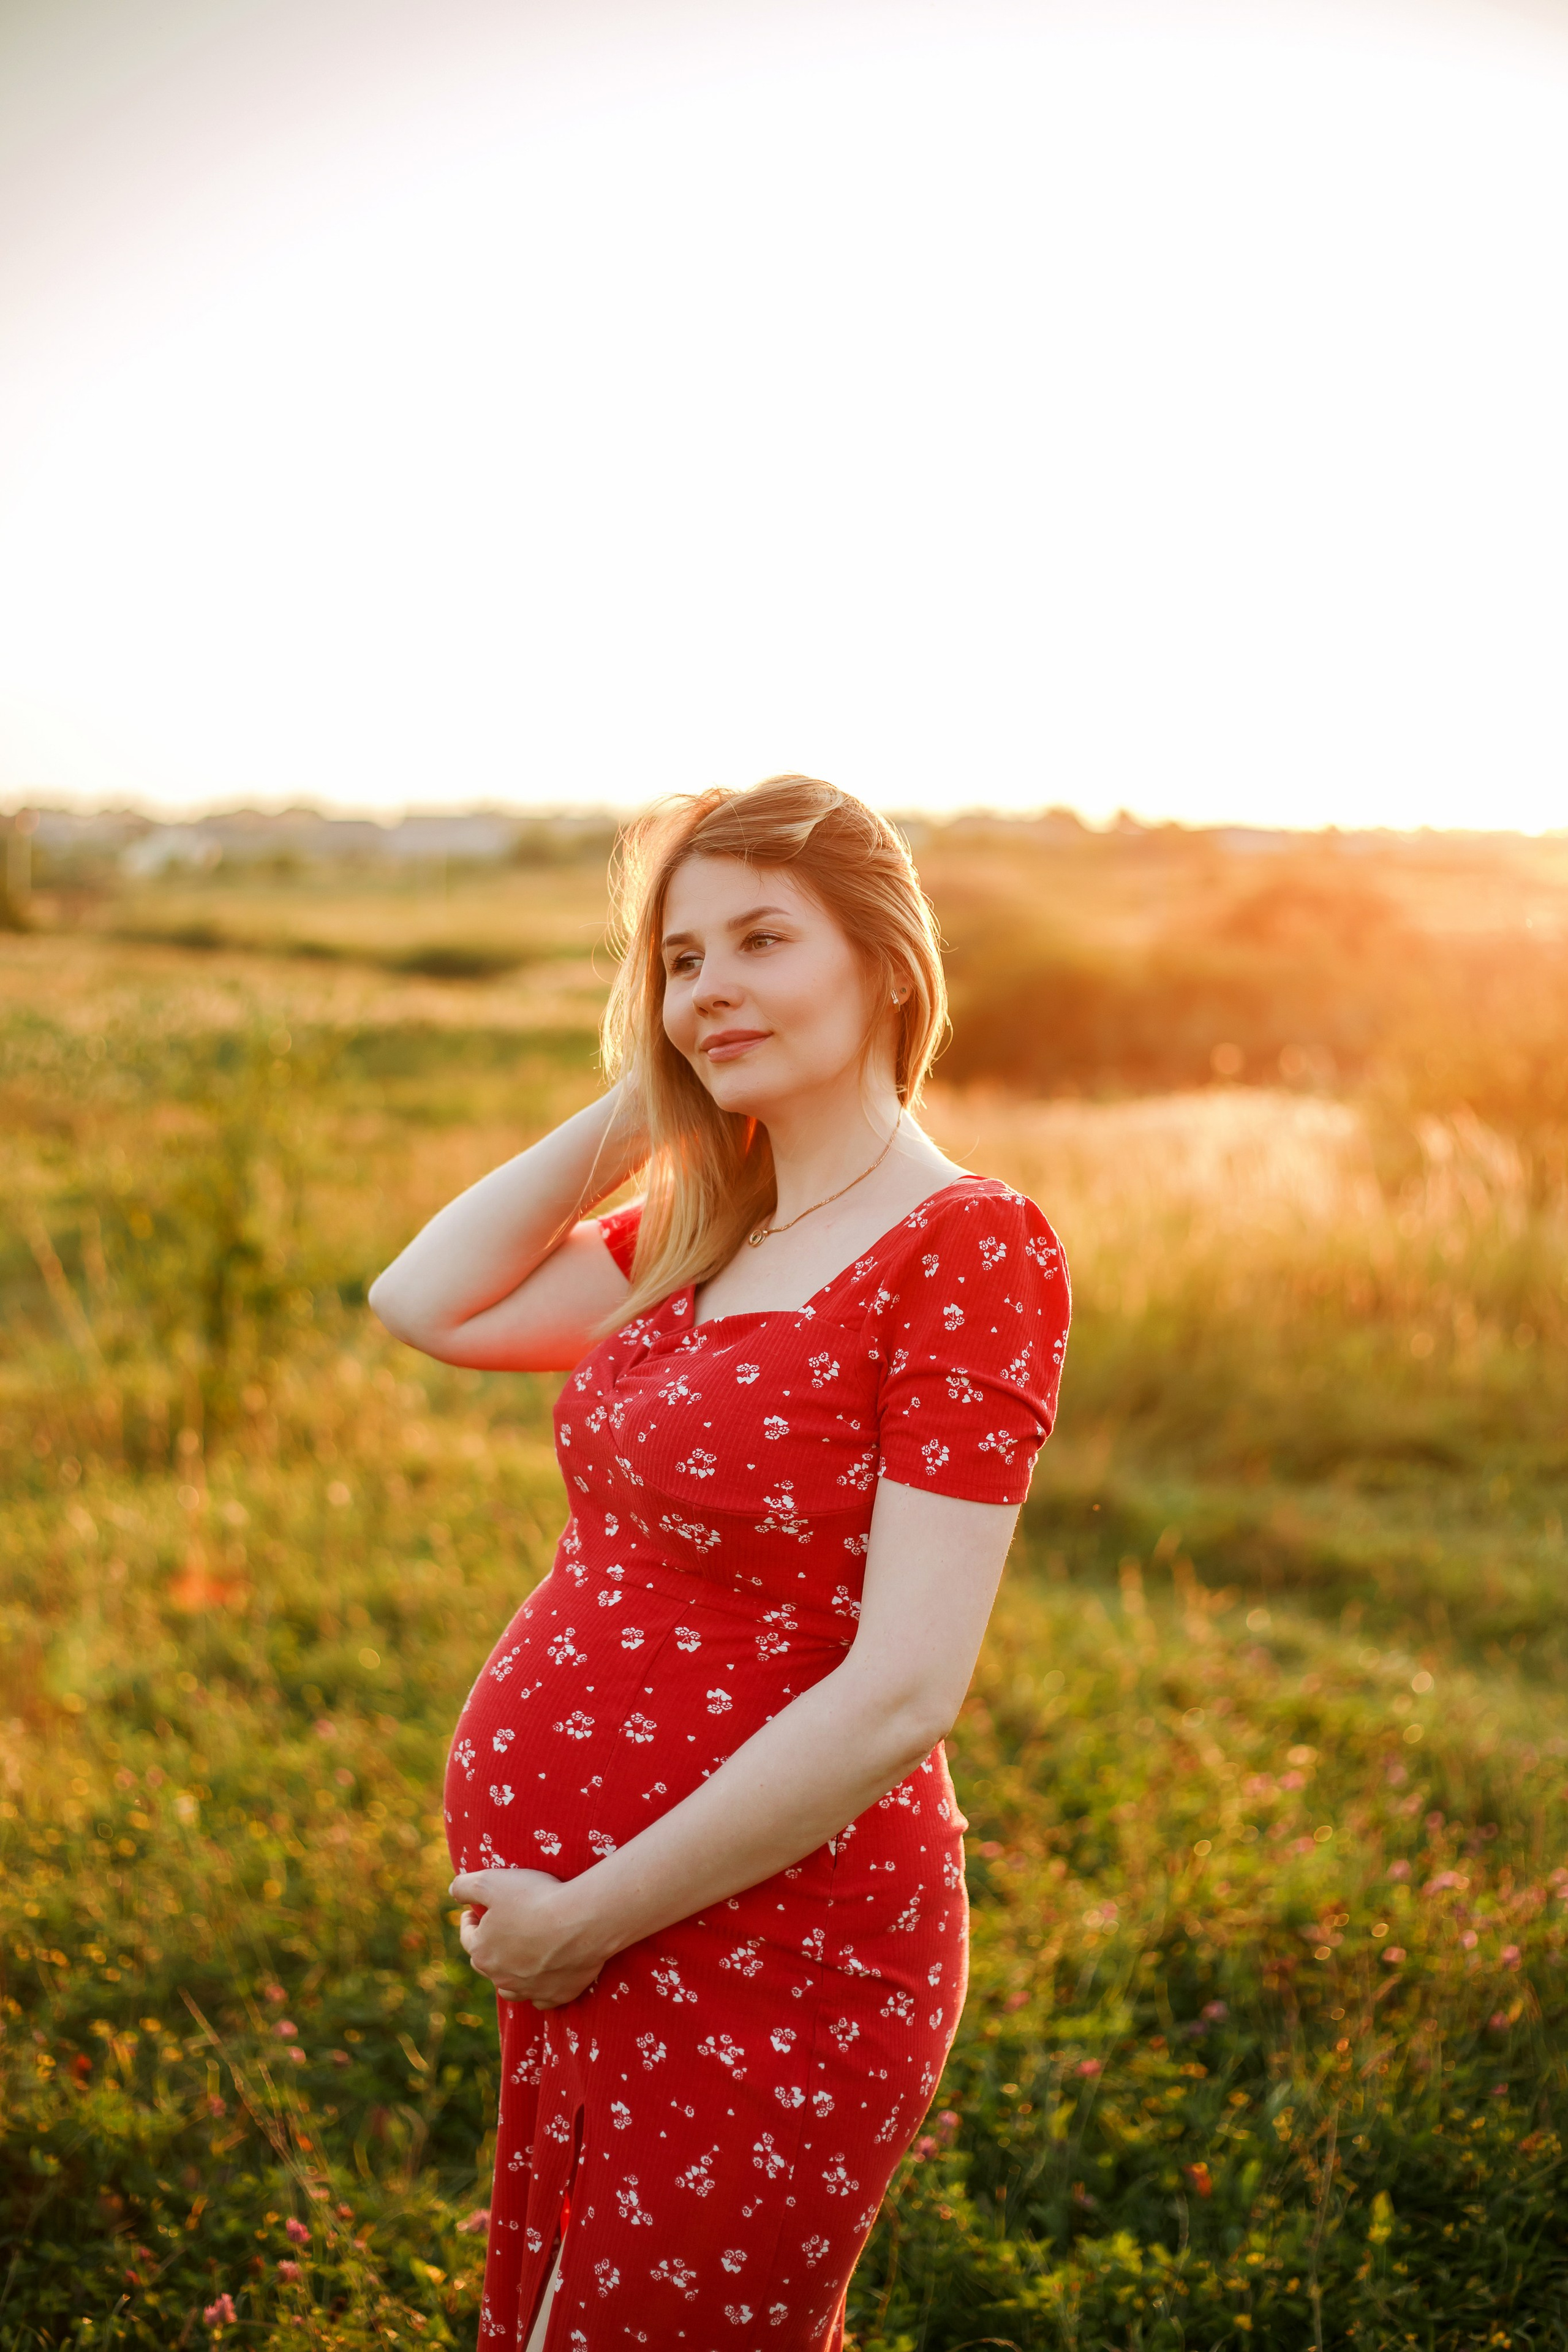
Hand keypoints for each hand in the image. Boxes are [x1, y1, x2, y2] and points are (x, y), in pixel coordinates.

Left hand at [448, 1870, 608, 2009]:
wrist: (581, 1921)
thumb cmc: (535, 1898)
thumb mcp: (491, 1881)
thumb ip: (465, 1885)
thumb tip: (453, 1890)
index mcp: (482, 1951)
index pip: (467, 1937)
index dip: (469, 1921)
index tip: (473, 1911)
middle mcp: (501, 1977)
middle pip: (486, 1964)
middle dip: (487, 1947)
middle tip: (497, 1931)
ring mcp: (529, 1990)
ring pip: (509, 1988)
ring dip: (509, 1974)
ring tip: (516, 1959)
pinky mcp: (556, 1995)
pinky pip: (540, 1999)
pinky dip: (538, 1990)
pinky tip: (542, 1978)